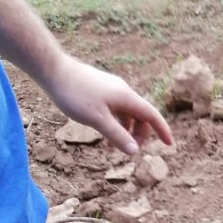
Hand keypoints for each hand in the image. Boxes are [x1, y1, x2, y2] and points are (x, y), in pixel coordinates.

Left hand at [44, 56, 172, 154]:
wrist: (53, 70)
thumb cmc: (75, 94)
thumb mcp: (98, 120)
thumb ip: (117, 136)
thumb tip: (135, 152)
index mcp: (126, 97)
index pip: (152, 115)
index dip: (162, 130)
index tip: (170, 144)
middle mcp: (122, 92)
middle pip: (140, 116)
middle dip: (139, 134)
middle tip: (129, 151)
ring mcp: (111, 90)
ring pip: (126, 113)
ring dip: (125, 130)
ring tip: (111, 145)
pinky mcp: (100, 90)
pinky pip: (115, 109)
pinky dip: (115, 122)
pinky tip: (103, 131)